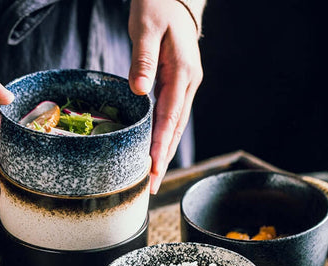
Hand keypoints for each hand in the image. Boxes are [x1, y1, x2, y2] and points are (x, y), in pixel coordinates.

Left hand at [128, 0, 202, 193]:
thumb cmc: (157, 6)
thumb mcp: (147, 27)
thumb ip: (144, 59)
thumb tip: (139, 90)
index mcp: (183, 72)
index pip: (170, 117)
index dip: (161, 144)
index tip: (152, 168)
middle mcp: (189, 84)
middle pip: (176, 129)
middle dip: (164, 158)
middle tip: (152, 186)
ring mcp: (186, 86)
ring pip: (175, 126)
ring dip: (165, 152)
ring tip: (154, 176)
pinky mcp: (179, 86)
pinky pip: (172, 117)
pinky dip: (164, 136)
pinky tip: (157, 150)